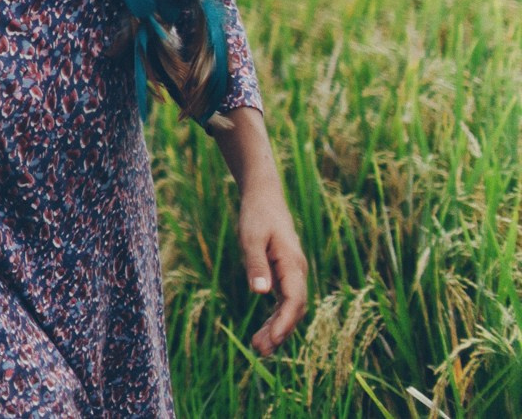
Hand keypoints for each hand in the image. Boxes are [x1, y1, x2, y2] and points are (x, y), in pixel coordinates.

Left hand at [238, 179, 306, 353]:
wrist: (264, 196)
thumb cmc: (256, 215)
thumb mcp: (250, 237)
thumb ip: (256, 264)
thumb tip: (261, 293)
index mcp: (292, 263)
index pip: (295, 299)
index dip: (285, 322)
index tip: (273, 339)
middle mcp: (297, 271)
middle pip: (294, 308)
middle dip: (280, 331)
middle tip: (260, 351)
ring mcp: (292, 273)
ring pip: (289, 307)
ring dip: (277, 328)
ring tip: (259, 347)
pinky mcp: (283, 273)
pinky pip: (284, 300)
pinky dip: (275, 316)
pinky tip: (265, 330)